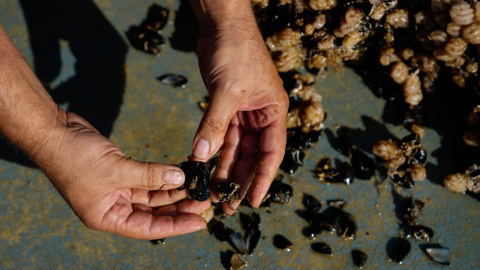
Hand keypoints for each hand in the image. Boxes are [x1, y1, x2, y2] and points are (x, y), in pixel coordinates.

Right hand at [0, 26, 208, 238]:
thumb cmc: (75, 158)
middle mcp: (114, 208)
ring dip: (174, 191)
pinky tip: (181, 174)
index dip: (176, 226)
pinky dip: (162, 177)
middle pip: (153, 213)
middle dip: (179, 208)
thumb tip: (180, 177)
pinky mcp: (120, 173)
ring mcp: (117, 190)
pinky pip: (147, 179)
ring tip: (197, 187)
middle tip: (204, 201)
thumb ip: (150, 176)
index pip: (148, 228)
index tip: (200, 223)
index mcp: (107, 217)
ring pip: (152, 196)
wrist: (54, 132)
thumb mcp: (117, 170)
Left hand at [189, 1, 288, 213]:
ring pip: (235, 148)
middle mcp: (261, 116)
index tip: (254, 201)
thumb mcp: (227, 91)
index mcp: (273, 112)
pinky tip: (204, 166)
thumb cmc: (236, 51)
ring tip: (214, 191)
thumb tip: (200, 156)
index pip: (271, 154)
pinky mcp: (226, 107)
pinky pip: (221, 135)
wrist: (222, 25)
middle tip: (227, 203)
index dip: (263, 179)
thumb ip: (214, 125)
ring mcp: (244, 112)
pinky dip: (213, 150)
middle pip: (253, 155)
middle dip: (241, 179)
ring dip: (225, 169)